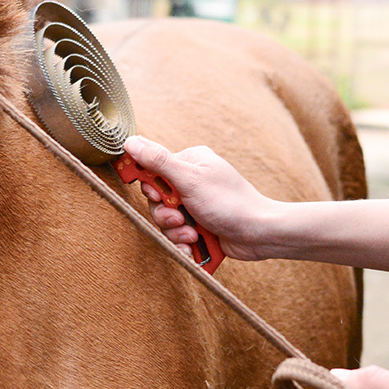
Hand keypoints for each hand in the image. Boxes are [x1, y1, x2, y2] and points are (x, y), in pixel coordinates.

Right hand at [121, 136, 279, 260]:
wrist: (259, 233)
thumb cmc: (229, 201)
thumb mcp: (190, 179)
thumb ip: (158, 161)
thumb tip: (130, 141)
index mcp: (190, 162)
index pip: (153, 170)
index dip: (150, 187)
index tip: (156, 196)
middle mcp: (192, 182)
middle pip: (157, 200)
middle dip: (166, 215)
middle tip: (179, 219)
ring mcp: (196, 205)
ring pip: (166, 220)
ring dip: (176, 232)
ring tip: (192, 235)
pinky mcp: (200, 226)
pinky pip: (178, 236)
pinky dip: (183, 244)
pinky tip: (193, 247)